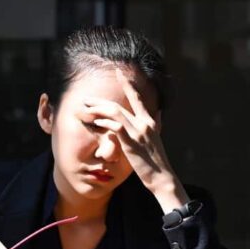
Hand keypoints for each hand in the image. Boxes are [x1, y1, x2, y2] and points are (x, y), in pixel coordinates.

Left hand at [84, 71, 189, 211]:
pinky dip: (105, 123)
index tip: (119, 72)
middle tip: (87, 98)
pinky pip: (116, 127)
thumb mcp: (157, 138)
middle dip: (101, 101)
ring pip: (115, 113)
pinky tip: (97, 122)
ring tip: (87, 108)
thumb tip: (158, 113)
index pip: (137, 98)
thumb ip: (157, 123)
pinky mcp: (131, 142)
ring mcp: (138, 132)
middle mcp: (144, 123)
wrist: (162, 176)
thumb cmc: (156, 160)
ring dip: (99, 109)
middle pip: (119, 105)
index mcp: (150, 121)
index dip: (128, 84)